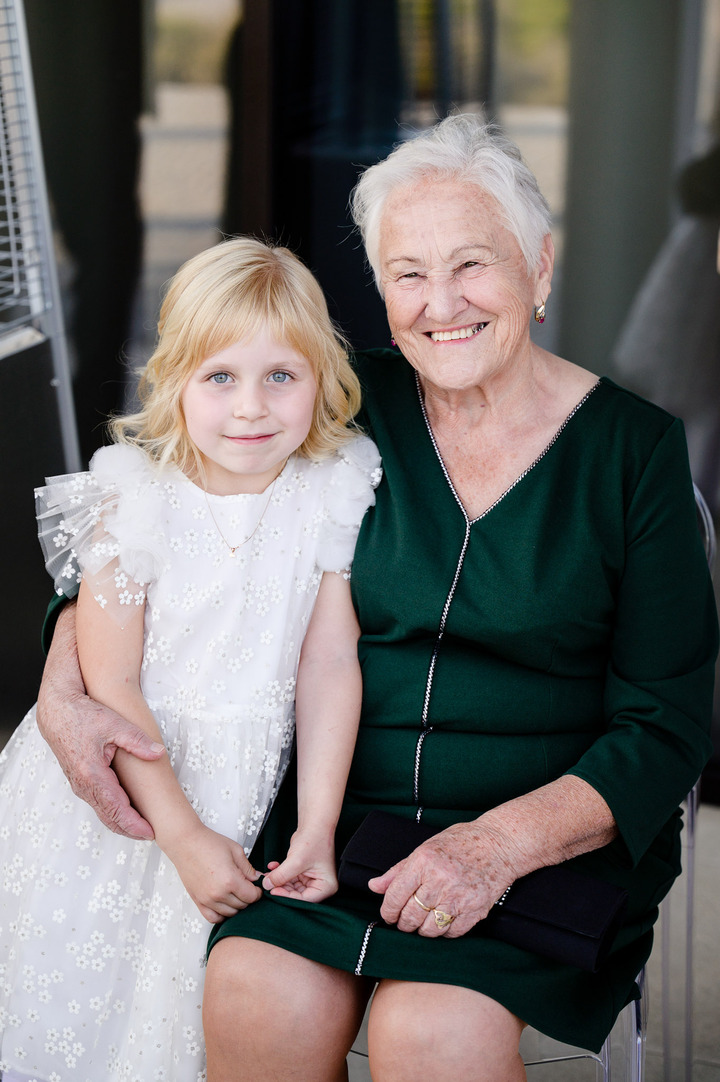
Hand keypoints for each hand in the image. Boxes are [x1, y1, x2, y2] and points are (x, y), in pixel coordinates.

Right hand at [36, 604, 164, 839]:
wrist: (57, 710)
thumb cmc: (85, 715)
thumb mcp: (114, 724)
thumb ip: (137, 741)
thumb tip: (159, 754)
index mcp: (92, 775)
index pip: (117, 809)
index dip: (135, 824)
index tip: (152, 832)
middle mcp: (83, 785)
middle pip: (109, 818)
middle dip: (130, 830)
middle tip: (152, 835)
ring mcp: (79, 785)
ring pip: (102, 812)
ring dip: (121, 823)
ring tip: (143, 827)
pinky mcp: (79, 781)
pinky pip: (97, 803)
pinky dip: (112, 812)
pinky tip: (126, 812)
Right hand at [164, 822, 262, 923]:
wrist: (185, 843)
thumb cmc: (209, 843)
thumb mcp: (235, 850)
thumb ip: (248, 868)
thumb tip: (257, 879)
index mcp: (230, 880)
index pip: (251, 897)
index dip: (258, 892)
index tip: (257, 887)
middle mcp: (218, 894)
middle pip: (242, 906)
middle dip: (248, 897)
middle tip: (246, 887)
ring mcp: (207, 899)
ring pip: (229, 914)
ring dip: (236, 906)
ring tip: (235, 893)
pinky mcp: (198, 901)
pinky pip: (213, 918)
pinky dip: (221, 915)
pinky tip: (224, 905)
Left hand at [262, 830, 337, 901]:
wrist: (313, 823)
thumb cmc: (314, 839)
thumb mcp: (296, 861)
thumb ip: (281, 876)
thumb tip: (267, 885)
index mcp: (326, 886)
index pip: (305, 899)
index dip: (288, 897)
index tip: (274, 892)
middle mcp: (319, 884)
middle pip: (297, 894)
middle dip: (282, 888)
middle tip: (269, 885)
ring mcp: (310, 877)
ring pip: (291, 886)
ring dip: (278, 880)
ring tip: (267, 876)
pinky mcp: (302, 871)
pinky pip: (288, 877)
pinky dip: (279, 873)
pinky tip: (272, 867)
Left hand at [368, 821, 517, 938]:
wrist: (500, 844)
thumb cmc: (461, 843)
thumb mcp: (425, 849)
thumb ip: (398, 870)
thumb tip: (374, 886)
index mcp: (423, 861)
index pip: (395, 895)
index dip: (388, 911)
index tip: (389, 916)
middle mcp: (440, 879)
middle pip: (411, 916)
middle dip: (404, 923)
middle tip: (405, 921)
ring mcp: (459, 896)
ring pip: (430, 929)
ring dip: (423, 930)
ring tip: (423, 922)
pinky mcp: (476, 910)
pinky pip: (452, 932)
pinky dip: (445, 931)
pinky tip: (444, 921)